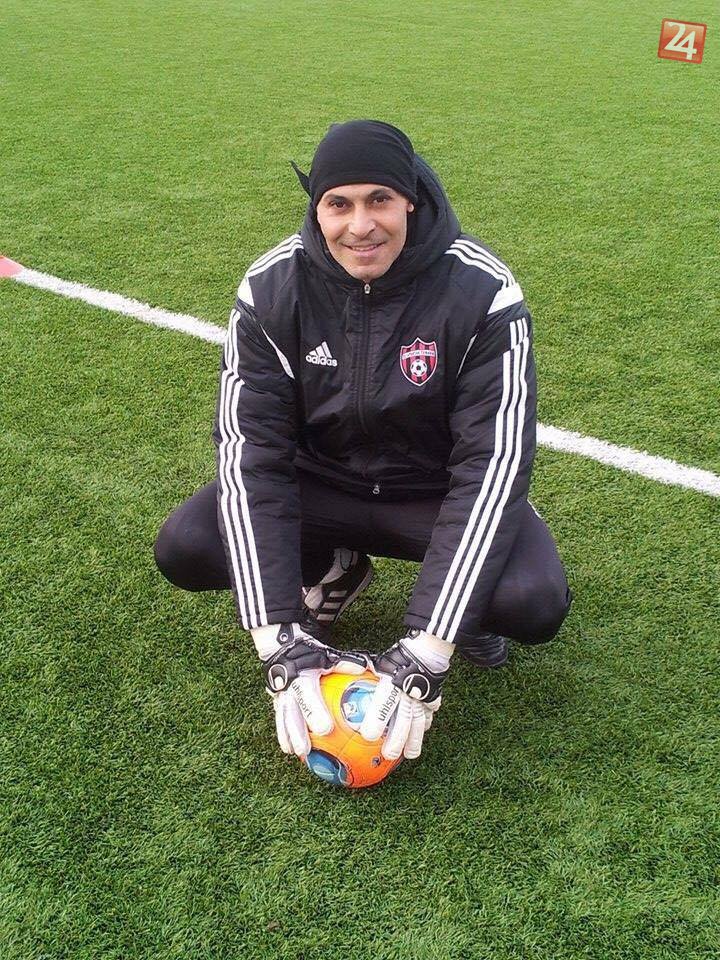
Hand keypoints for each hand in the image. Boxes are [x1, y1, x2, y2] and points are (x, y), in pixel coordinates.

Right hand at [256, 622, 369, 756]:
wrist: (286, 649)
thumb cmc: (313, 656)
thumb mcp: (327, 656)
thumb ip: (344, 663)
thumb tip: (363, 668)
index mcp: (302, 675)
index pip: (307, 694)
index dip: (315, 710)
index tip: (326, 729)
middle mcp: (288, 687)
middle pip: (292, 711)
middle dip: (297, 731)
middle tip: (305, 748)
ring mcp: (280, 695)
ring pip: (283, 718)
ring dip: (289, 735)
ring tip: (297, 753)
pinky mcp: (276, 701)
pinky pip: (280, 719)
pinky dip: (284, 734)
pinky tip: (290, 750)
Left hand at [360, 629, 453, 760]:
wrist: (426, 649)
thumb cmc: (394, 658)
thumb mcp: (374, 662)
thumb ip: (356, 670)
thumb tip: (334, 673)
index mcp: (392, 682)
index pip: (384, 702)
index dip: (377, 719)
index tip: (367, 735)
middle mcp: (408, 691)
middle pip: (403, 718)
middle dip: (397, 738)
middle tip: (387, 754)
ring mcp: (423, 697)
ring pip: (418, 722)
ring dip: (414, 740)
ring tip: (409, 756)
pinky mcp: (433, 699)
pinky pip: (428, 715)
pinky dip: (424, 727)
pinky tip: (420, 738)